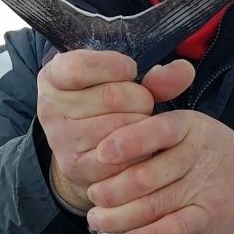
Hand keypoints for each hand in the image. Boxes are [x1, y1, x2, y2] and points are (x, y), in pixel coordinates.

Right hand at [37, 51, 194, 212]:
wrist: (88, 150)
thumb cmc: (107, 106)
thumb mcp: (124, 82)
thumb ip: (155, 77)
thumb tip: (184, 71)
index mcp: (54, 76)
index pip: (80, 66)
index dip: (115, 65)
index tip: (131, 69)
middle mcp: (49, 107)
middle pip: (112, 96)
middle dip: (140, 99)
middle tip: (142, 104)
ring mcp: (60, 140)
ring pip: (120, 128)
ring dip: (142, 126)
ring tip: (138, 124)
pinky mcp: (76, 168)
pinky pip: (122, 158)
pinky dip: (139, 152)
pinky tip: (139, 147)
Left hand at [85, 110, 233, 233]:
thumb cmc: (221, 157)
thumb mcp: (195, 131)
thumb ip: (156, 133)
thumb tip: (105, 147)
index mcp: (188, 126)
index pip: (153, 130)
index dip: (124, 143)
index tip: (99, 155)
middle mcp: (195, 154)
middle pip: (145, 173)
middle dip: (112, 189)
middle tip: (91, 197)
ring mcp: (203, 186)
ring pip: (153, 204)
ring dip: (119, 217)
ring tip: (97, 221)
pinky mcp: (209, 216)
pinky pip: (171, 229)